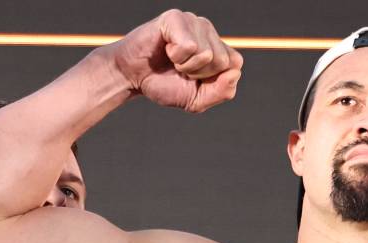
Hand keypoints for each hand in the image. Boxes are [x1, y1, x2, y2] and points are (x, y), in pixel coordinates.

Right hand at [104, 10, 242, 113]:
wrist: (131, 78)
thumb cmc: (164, 84)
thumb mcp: (198, 99)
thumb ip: (223, 91)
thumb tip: (235, 72)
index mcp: (217, 46)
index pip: (235, 63)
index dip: (213, 79)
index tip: (193, 78)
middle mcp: (207, 30)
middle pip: (222, 60)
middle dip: (199, 73)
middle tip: (179, 68)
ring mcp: (192, 21)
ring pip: (207, 53)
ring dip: (186, 65)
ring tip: (172, 59)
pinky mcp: (176, 17)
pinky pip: (189, 46)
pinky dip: (176, 56)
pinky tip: (166, 49)